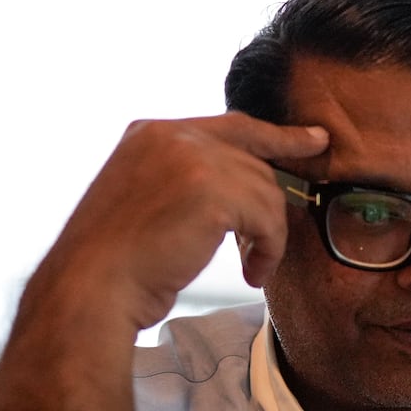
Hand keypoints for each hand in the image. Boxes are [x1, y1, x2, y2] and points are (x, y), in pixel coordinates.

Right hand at [37, 112, 328, 331]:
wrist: (94, 284)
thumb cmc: (121, 261)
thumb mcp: (150, 200)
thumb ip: (189, 180)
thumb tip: (247, 189)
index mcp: (152, 133)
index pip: (233, 126)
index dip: (279, 136)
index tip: (316, 140)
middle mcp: (172, 135)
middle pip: (255, 163)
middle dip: (271, 207)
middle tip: (269, 244)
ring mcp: (192, 159)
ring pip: (267, 193)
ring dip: (268, 237)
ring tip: (251, 267)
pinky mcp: (212, 191)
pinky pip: (269, 219)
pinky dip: (269, 251)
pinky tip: (252, 273)